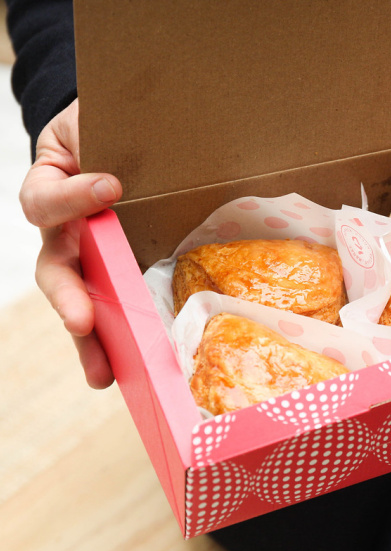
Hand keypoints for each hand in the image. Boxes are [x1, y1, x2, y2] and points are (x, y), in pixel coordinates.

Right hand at [19, 99, 121, 388]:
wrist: (120, 136)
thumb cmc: (104, 126)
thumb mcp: (91, 119)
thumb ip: (95, 132)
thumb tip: (119, 152)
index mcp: (49, 187)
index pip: (47, 200)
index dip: (73, 196)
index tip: (111, 186)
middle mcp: (62, 231)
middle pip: (55, 272)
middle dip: (69, 298)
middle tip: (81, 321)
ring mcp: (87, 257)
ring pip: (79, 302)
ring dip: (89, 340)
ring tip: (102, 373)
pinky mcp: (117, 273)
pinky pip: (112, 308)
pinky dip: (118, 340)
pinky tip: (128, 370)